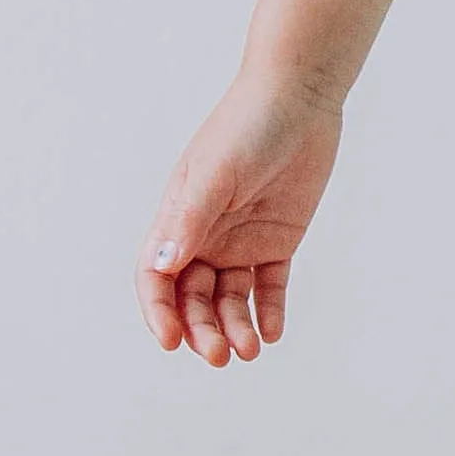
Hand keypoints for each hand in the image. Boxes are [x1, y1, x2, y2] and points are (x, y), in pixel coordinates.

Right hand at [136, 72, 344, 365]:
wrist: (298, 100)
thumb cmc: (247, 127)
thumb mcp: (215, 174)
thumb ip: (190, 220)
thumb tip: (161, 265)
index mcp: (177, 219)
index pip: (155, 278)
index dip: (158, 312)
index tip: (172, 341)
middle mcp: (204, 235)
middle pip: (193, 297)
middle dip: (202, 329)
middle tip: (220, 355)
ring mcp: (241, 240)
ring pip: (231, 298)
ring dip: (236, 326)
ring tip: (252, 350)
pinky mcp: (278, 240)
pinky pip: (270, 284)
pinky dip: (270, 310)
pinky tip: (274, 331)